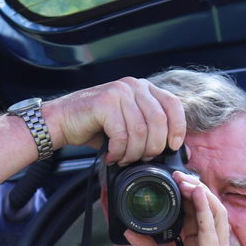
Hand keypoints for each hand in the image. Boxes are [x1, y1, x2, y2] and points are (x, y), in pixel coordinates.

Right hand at [40, 78, 185, 164]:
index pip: (173, 105)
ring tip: (123, 159)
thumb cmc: (96, 126)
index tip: (172, 146)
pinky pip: (121, 135)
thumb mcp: (130, 127)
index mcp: (144, 89)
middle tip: (141, 159)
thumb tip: (183, 150)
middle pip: (159, 121)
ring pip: (140, 131)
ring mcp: (119, 92)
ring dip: (133, 153)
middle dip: (153, 147)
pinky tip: (112, 156)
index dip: (178, 128)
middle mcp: (133, 86)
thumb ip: (154, 134)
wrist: (62, 121)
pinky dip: (118, 152)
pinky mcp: (105, 103)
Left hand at [126, 171, 236, 245]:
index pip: (192, 216)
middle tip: (173, 174)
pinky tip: (196, 193)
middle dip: (191, 189)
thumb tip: (130, 232)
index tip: (167, 185)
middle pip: (203, 209)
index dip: (182, 199)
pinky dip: (205, 207)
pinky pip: (212, 226)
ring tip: (184, 178)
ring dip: (199, 192)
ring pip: (212, 211)